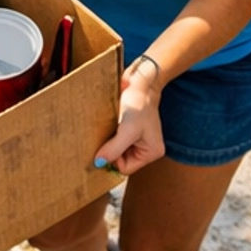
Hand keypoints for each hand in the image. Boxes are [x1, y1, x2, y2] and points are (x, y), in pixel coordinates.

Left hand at [94, 57, 166, 176]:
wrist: (139, 81)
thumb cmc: (139, 102)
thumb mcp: (127, 129)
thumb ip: (114, 148)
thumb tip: (99, 163)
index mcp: (152, 152)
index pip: (125, 168)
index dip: (114, 159)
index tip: (105, 146)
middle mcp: (145, 148)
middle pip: (120, 160)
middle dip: (111, 150)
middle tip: (106, 135)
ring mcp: (137, 139)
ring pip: (115, 150)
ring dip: (109, 141)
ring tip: (110, 127)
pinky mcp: (128, 130)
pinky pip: (114, 139)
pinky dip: (109, 134)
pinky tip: (109, 124)